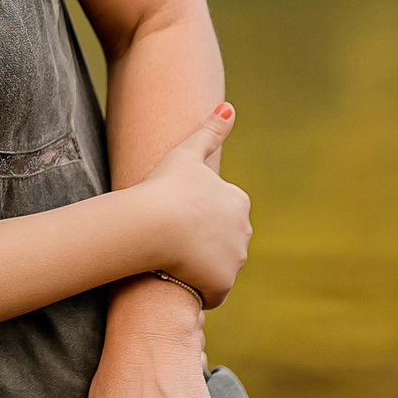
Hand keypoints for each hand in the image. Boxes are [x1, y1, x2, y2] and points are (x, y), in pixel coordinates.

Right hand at [136, 103, 250, 304]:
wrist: (152, 222)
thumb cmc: (165, 186)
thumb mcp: (187, 153)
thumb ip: (211, 130)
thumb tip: (229, 106)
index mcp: (239, 201)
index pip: (225, 214)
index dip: (201, 218)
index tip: (179, 217)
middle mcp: (244, 230)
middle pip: (224, 241)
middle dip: (204, 244)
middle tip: (173, 240)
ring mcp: (235, 259)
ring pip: (220, 266)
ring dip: (201, 266)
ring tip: (174, 260)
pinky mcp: (222, 284)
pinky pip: (213, 292)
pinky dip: (200, 289)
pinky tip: (179, 279)